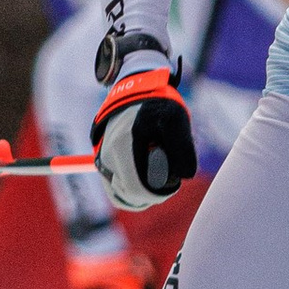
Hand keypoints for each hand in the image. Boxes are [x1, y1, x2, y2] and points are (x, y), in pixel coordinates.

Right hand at [92, 40, 198, 209]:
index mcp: (124, 146)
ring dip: (143, 193)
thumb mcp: (177, 120)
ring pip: (122, 196)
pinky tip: (148, 180)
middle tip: (170, 176)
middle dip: (154, 192)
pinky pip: (116, 190)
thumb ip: (183, 147)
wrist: (136, 91)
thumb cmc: (158, 105)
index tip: (174, 181)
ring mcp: (102, 161)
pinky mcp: (102, 163)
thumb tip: (185, 176)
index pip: (138, 190)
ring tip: (159, 174)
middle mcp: (108, 156)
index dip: (161, 192)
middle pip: (131, 196)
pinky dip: (132, 191)